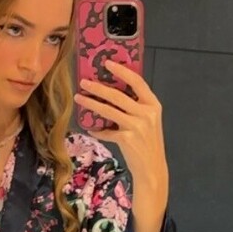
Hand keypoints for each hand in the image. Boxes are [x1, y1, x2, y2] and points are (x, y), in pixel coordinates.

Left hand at [74, 61, 169, 207]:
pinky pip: (106, 131)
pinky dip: (97, 130)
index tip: (107, 63)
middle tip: (84, 81)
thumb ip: (136, 106)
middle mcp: (147, 113)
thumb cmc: (148, 143)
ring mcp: (137, 126)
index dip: (122, 70)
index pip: (137, 81)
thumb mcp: (148, 121)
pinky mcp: (127, 139)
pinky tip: (90, 128)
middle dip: (98, 87)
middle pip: (118, 95)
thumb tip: (110, 92)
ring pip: (108, 110)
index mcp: (153, 104)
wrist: (152, 168)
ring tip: (79, 98)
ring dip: (91, 103)